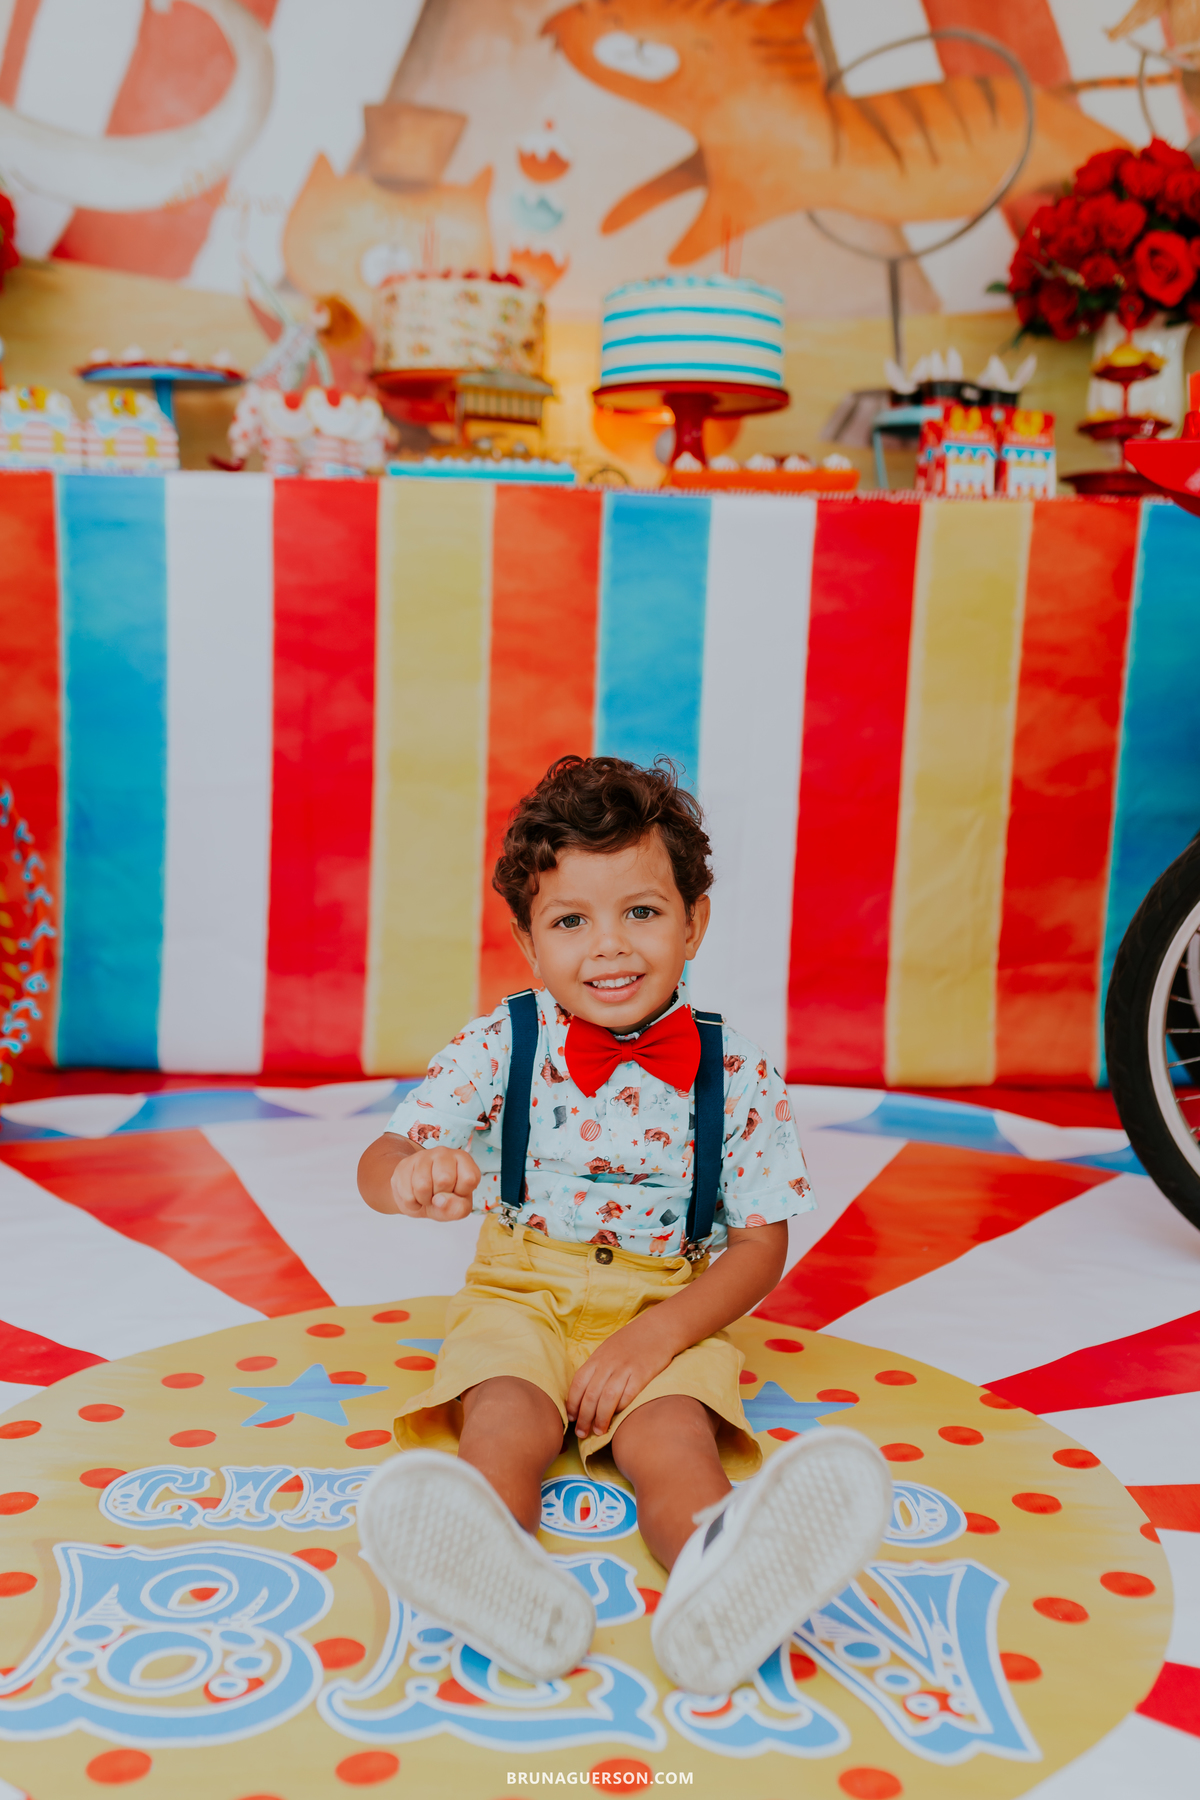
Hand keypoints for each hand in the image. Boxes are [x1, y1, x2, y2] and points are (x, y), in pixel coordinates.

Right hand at [391, 1147, 480, 1219]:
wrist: (416, 1196)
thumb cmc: (443, 1200)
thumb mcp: (458, 1208)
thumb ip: (458, 1208)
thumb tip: (440, 1200)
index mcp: (463, 1159)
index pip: (469, 1178)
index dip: (461, 1193)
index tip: (456, 1192)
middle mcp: (444, 1152)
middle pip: (444, 1180)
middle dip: (441, 1196)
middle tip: (439, 1195)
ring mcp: (422, 1156)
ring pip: (422, 1185)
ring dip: (424, 1200)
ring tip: (427, 1196)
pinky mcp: (404, 1165)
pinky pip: (407, 1193)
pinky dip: (412, 1203)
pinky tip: (415, 1196)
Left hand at [567, 1315, 675, 1441]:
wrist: (657, 1329)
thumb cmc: (630, 1342)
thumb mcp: (607, 1350)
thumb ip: (596, 1369)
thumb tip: (583, 1394)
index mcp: (597, 1358)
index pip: (578, 1383)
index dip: (572, 1404)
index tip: (572, 1419)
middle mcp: (608, 1363)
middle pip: (591, 1395)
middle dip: (584, 1418)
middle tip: (582, 1434)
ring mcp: (625, 1369)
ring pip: (607, 1398)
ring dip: (600, 1418)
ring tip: (598, 1432)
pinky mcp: (642, 1374)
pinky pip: (628, 1395)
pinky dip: (621, 1408)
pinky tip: (618, 1417)